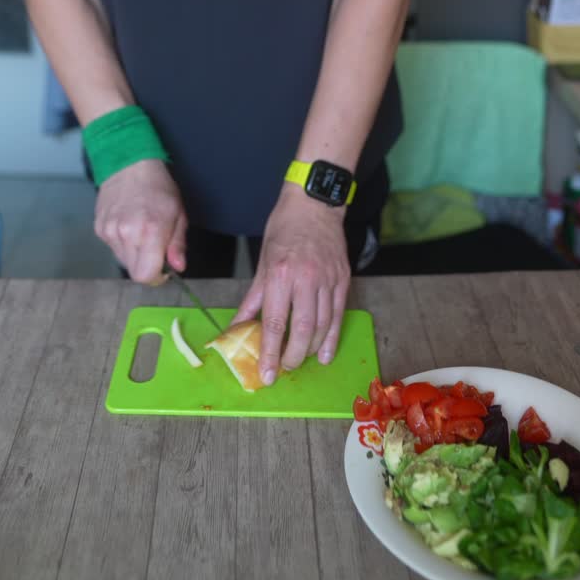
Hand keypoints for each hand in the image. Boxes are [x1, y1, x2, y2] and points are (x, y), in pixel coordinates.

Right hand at [94, 159, 187, 283]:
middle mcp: (126, 234)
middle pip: (134, 272)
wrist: (129, 165)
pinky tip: (128, 225)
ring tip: (140, 231)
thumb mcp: (178, 213)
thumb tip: (178, 267)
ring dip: (134, 253)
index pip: (146, 276)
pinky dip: (122, 243)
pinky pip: (113, 248)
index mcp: (150, 231)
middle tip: (154, 248)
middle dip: (146, 265)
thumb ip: (178, 244)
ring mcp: (109, 231)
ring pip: (123, 261)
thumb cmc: (159, 188)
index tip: (163, 267)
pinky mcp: (99, 228)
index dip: (156, 276)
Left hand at [232, 184, 350, 384]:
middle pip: (301, 331)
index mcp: (280, 274)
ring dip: (310, 350)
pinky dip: (332, 339)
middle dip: (292, 357)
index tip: (266, 375)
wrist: (314, 204)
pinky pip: (339, 316)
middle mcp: (306, 280)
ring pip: (322, 327)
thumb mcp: (262, 262)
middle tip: (284, 368)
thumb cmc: (283, 229)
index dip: (269, 353)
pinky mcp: (343, 280)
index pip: (274, 323)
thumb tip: (236, 327)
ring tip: (299, 360)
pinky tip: (325, 354)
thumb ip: (253, 300)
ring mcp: (328, 280)